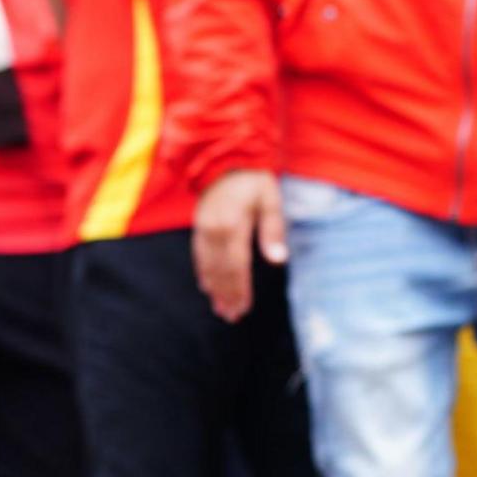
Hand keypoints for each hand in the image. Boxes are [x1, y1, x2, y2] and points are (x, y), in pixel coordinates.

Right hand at [192, 169, 284, 321]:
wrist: (225, 159)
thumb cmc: (253, 180)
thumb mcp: (270, 200)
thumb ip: (273, 230)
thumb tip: (278, 259)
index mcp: (233, 226)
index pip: (237, 266)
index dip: (240, 290)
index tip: (243, 308)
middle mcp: (214, 231)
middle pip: (221, 271)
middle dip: (227, 296)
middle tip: (231, 317)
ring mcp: (203, 229)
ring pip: (208, 266)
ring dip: (215, 289)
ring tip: (220, 309)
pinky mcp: (198, 227)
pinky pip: (198, 255)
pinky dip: (203, 272)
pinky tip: (206, 286)